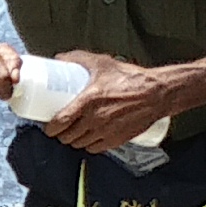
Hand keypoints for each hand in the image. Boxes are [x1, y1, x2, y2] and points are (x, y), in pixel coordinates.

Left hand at [43, 51, 172, 152]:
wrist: (158, 93)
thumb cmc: (130, 78)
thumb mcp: (103, 63)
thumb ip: (79, 59)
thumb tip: (59, 58)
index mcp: (88, 102)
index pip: (60, 122)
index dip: (50, 127)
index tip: (48, 126)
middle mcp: (95, 120)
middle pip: (67, 136)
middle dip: (60, 134)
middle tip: (60, 128)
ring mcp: (106, 131)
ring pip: (80, 144)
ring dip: (73, 141)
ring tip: (72, 133)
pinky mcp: (117, 140)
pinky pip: (95, 148)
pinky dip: (89, 145)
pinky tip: (87, 139)